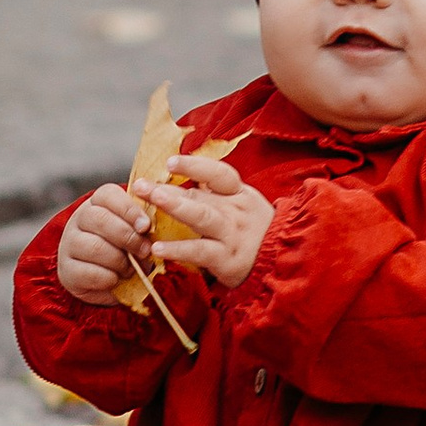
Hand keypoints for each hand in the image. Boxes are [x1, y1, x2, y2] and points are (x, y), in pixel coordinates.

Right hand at [56, 180, 154, 301]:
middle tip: (145, 250)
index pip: (108, 195)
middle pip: (99, 219)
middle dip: (127, 237)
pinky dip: (109, 278)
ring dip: (119, 261)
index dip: (128, 210)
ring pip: (95, 247)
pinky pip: (90, 273)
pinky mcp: (67, 270)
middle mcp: (79, 219)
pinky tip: (116, 279)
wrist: (101, 277)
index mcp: (98, 202)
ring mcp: (70, 244)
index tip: (146, 226)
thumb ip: (142, 225)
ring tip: (131, 269)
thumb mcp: (134, 231)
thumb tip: (151, 229)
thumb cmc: (124, 247)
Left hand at [136, 150, 272, 289]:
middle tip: (141, 185)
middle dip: (167, 188)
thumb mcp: (245, 207)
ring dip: (175, 206)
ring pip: (201, 216)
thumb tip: (185, 180)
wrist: (284, 264)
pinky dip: (178, 249)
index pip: (218, 174)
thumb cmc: (258, 234)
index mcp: (240, 195)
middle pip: (199, 195)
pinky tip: (158, 248)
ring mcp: (231, 234)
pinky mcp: (227, 259)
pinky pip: (200, 251)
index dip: (195, 165)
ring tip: (152, 201)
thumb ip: (218, 195)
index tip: (170, 162)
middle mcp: (235, 211)